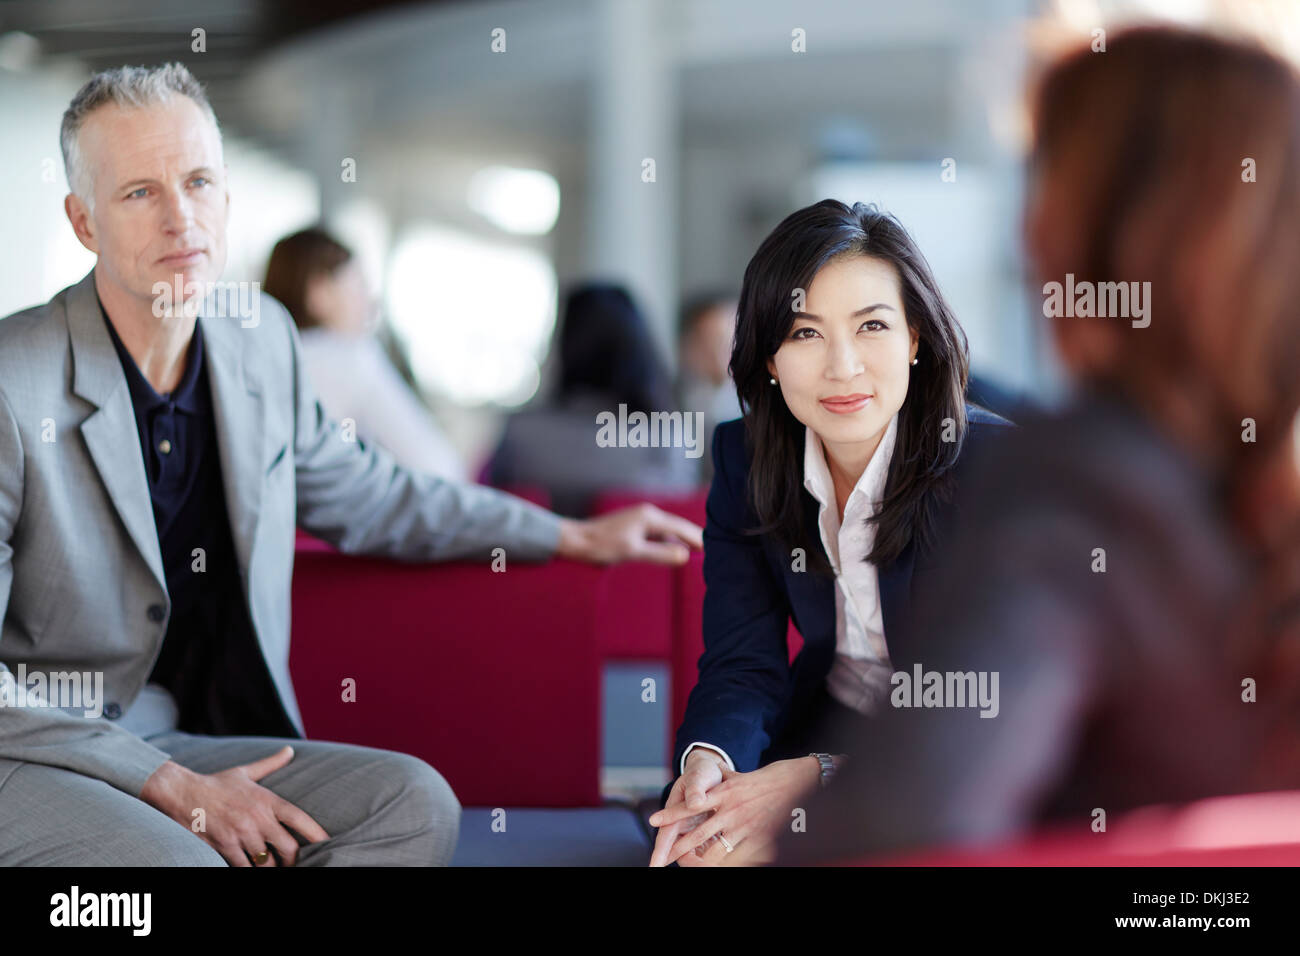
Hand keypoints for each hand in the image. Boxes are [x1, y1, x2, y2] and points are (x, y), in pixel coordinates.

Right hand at [139, 745, 328, 866]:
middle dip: (294, 859)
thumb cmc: (216, 783)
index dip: (317, 834)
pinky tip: (252, 867)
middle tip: (294, 862)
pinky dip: (250, 870)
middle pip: (289, 848)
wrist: (182, 792)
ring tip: (273, 866)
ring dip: (271, 866)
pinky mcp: (225, 847)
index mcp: (268, 800)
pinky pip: (244, 867)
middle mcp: (258, 818)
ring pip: (267, 862)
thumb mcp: (246, 772)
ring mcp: (242, 834)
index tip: (327, 843)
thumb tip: (290, 750)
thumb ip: (271, 764)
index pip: (300, 819)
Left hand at [556, 503, 702, 565]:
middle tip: (711, 551)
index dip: (697, 540)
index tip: (712, 550)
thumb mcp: (633, 552)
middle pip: (677, 526)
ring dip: (681, 540)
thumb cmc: (602, 546)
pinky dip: (668, 541)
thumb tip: (685, 556)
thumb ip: (660, 554)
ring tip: (697, 552)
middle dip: (693, 538)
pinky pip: (658, 533)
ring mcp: (640, 518)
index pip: (681, 528)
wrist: (576, 540)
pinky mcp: (634, 525)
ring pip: (668, 530)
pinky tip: (672, 550)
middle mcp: (647, 513)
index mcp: (649, 517)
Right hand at [648, 748, 727, 865]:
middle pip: (676, 850)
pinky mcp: (705, 831)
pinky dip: (710, 856)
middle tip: (687, 870)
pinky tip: (721, 860)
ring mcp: (692, 829)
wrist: (711, 769)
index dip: (660, 852)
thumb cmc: (701, 773)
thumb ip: (696, 790)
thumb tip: (693, 803)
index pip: (665, 835)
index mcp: (675, 810)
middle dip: (681, 862)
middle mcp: (681, 823)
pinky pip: (705, 848)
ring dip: (697, 862)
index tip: (656, 866)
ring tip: (708, 867)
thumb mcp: (698, 777)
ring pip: (691, 852)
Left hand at [648, 756, 821, 866]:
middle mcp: (731, 811)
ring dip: (699, 861)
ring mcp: (745, 827)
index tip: (653, 821)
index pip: (691, 805)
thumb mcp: (738, 777)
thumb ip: (720, 784)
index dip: (671, 814)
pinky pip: (737, 857)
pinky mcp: (759, 840)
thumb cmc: (767, 779)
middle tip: (665, 857)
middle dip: (679, 848)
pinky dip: (725, 864)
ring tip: (688, 865)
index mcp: (724, 793)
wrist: (796, 783)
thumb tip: (704, 785)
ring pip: (715, 851)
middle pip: (698, 834)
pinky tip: (717, 866)